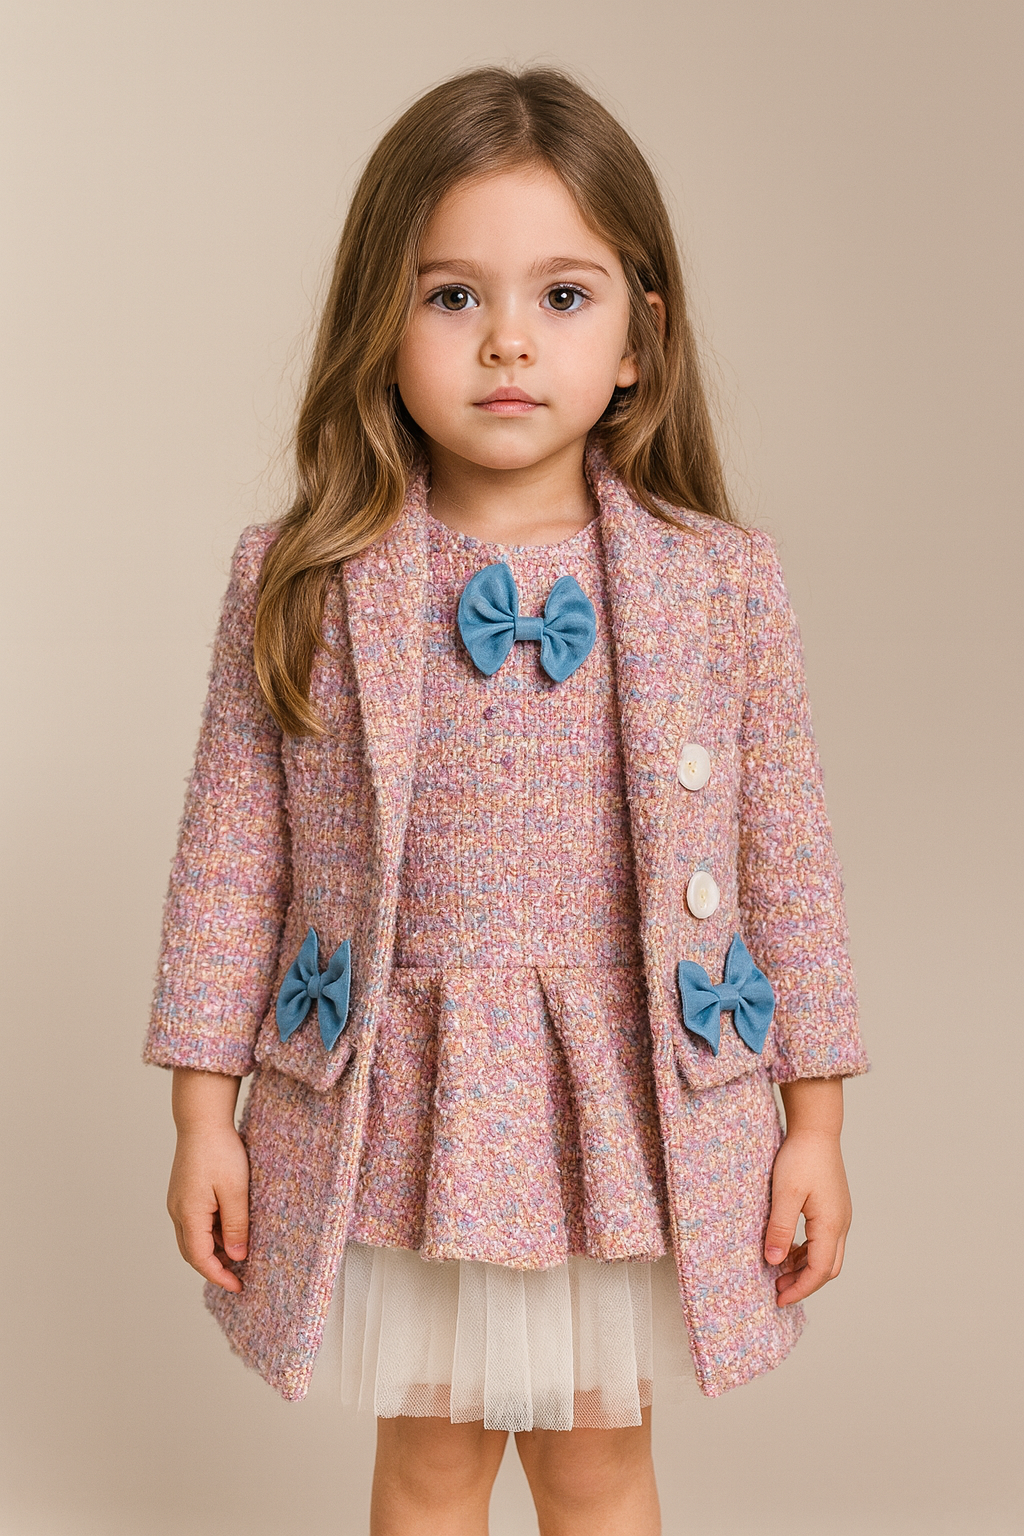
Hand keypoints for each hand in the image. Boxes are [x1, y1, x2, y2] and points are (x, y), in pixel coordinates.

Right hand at [166, 1070, 248, 1293]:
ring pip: (193, 1238)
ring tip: (240, 1252)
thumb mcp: (235, 1190)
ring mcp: (178, 1202)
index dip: (219, 1276)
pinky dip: (211, 1233)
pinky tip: (230, 1228)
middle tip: (240, 1276)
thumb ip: (236, 1226)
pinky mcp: (183, 1193)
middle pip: (192, 1253)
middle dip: (214, 1268)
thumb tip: (237, 1256)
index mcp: (188, 1214)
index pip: (200, 1259)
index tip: (239, 1286)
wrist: (202, 1120)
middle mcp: (178, 1212)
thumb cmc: (220, 1151)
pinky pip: (195, 1222)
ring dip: (213, 1250)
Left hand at [766, 1078, 851, 1306]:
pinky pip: (825, 1240)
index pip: (818, 1272)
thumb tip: (774, 1262)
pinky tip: (790, 1248)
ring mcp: (840, 1215)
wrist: (817, 1129)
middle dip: (804, 1283)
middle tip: (777, 1288)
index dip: (799, 1290)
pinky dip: (809, 1251)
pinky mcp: (834, 1206)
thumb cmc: (801, 1158)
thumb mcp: (785, 1194)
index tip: (779, 1299)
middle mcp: (841, 1223)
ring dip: (805, 1267)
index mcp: (831, 1225)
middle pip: (828, 1268)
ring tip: (779, 1270)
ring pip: (828, 1254)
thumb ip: (781, 1229)